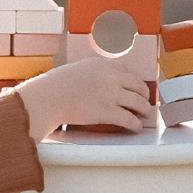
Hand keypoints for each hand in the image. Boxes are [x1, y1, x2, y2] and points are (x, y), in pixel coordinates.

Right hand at [15, 57, 151, 139]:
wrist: (48, 98)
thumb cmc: (54, 86)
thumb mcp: (75, 70)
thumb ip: (90, 75)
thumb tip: (93, 84)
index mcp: (103, 64)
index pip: (126, 71)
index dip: (132, 81)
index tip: (134, 87)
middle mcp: (111, 77)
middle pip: (138, 85)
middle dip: (144, 95)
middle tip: (144, 101)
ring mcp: (112, 94)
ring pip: (139, 102)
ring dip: (144, 110)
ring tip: (145, 115)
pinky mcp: (109, 112)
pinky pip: (129, 119)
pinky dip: (135, 124)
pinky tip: (135, 128)